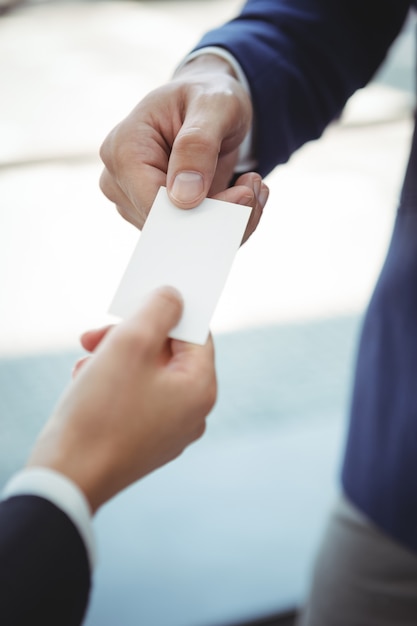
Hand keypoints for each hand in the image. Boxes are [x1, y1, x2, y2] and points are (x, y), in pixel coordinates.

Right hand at [27, 287, 216, 512]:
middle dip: (129, 338)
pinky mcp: (145, 443)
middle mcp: (193, 413)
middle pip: (168, 354)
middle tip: (93, 335)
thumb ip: (159, 310)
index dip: (166, 313)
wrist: (67, 478)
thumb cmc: (100, 410)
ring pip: (147, 375)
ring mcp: (170, 432)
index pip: (196, 333)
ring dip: (115, 359)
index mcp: (201, 389)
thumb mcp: (130, 342)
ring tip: (84, 363)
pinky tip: (86, 384)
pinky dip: (113, 384)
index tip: (135, 305)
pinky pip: (136, 399)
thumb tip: (174, 297)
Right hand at [99, 54, 268, 242]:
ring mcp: (136, 203)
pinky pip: (194, 235)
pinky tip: (243, 195)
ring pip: (185, 236)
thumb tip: (183, 198)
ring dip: (229, 219)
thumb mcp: (214, 105)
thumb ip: (198, 144)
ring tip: (252, 186)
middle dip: (222, 215)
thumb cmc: (208, 96)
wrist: (210, 106)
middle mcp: (121, 181)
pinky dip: (226, 221)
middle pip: (170, 227)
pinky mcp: (158, 217)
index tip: (244, 194)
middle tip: (255, 188)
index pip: (154, 204)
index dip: (201, 210)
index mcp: (123, 148)